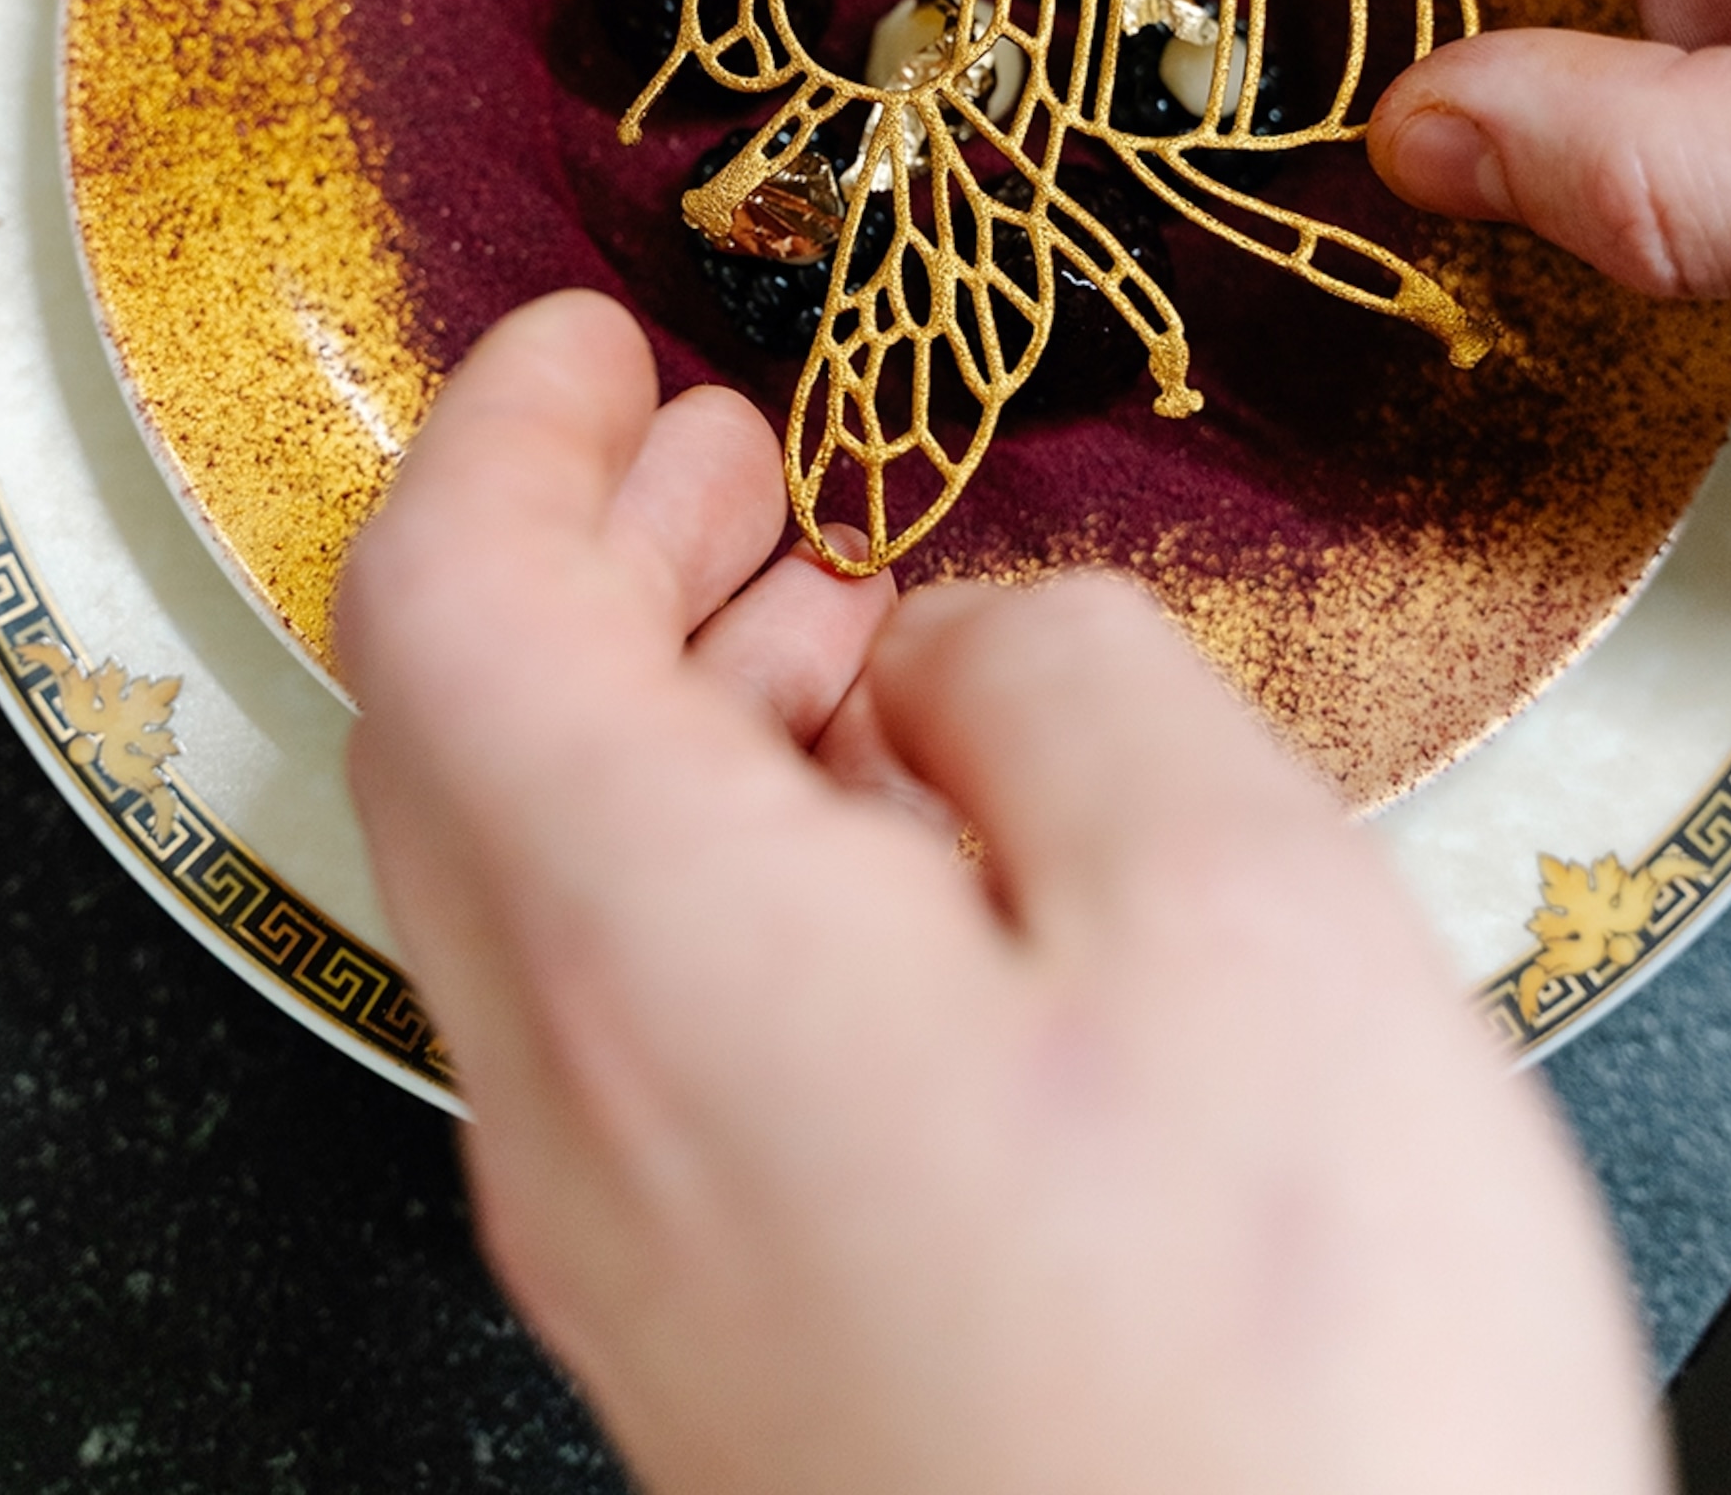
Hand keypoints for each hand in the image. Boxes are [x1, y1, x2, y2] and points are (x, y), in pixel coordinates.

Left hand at [339, 289, 1659, 1494]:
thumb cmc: (1286, 1412)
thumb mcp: (1240, 912)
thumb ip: (1061, 682)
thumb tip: (959, 646)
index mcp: (654, 955)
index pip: (444, 607)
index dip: (507, 433)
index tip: (594, 342)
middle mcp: (577, 1112)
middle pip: (468, 741)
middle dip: (588, 545)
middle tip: (719, 443)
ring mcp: (631, 1248)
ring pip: (547, 880)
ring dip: (661, 697)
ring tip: (830, 618)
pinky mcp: (720, 1334)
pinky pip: (636, 1020)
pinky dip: (719, 854)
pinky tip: (892, 847)